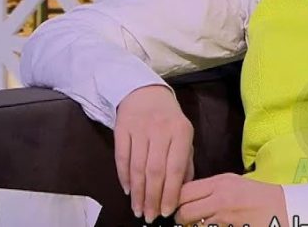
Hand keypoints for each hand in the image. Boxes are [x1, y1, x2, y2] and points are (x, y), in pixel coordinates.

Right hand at [115, 84, 194, 222]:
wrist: (144, 92)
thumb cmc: (169, 119)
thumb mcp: (184, 135)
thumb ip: (185, 162)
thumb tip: (182, 192)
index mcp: (181, 132)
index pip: (176, 168)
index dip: (171, 193)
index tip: (167, 212)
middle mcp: (161, 130)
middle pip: (155, 171)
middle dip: (152, 198)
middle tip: (149, 217)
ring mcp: (140, 128)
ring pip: (137, 167)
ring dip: (137, 192)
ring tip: (137, 210)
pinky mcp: (122, 128)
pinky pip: (122, 158)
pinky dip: (124, 177)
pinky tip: (127, 191)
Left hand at [175, 173, 287, 226]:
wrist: (283, 210)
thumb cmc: (258, 196)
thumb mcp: (234, 183)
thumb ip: (210, 189)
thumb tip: (187, 197)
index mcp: (220, 183)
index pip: (184, 191)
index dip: (175, 200)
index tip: (174, 205)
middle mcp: (220, 198)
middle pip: (184, 211)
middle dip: (180, 219)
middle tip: (183, 221)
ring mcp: (224, 218)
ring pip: (194, 226)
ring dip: (193, 226)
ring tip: (199, 223)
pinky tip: (214, 225)